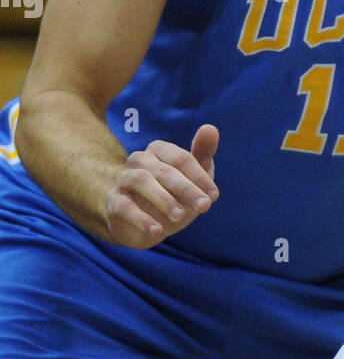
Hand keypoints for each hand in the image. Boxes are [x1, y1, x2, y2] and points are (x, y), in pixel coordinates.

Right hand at [104, 124, 219, 248]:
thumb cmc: (174, 195)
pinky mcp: (113, 202)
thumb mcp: (193, 178)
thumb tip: (210, 127)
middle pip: (164, 170)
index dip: (199, 176)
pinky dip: (141, 219)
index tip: (214, 196)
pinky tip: (157, 231)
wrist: (146, 224)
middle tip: (205, 207)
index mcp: (159, 151)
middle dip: (187, 189)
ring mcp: (124, 180)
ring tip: (180, 217)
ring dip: (164, 199)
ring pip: (141, 180)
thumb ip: (202, 154)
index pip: (180, 158)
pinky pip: (124, 206)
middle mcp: (139, 160)